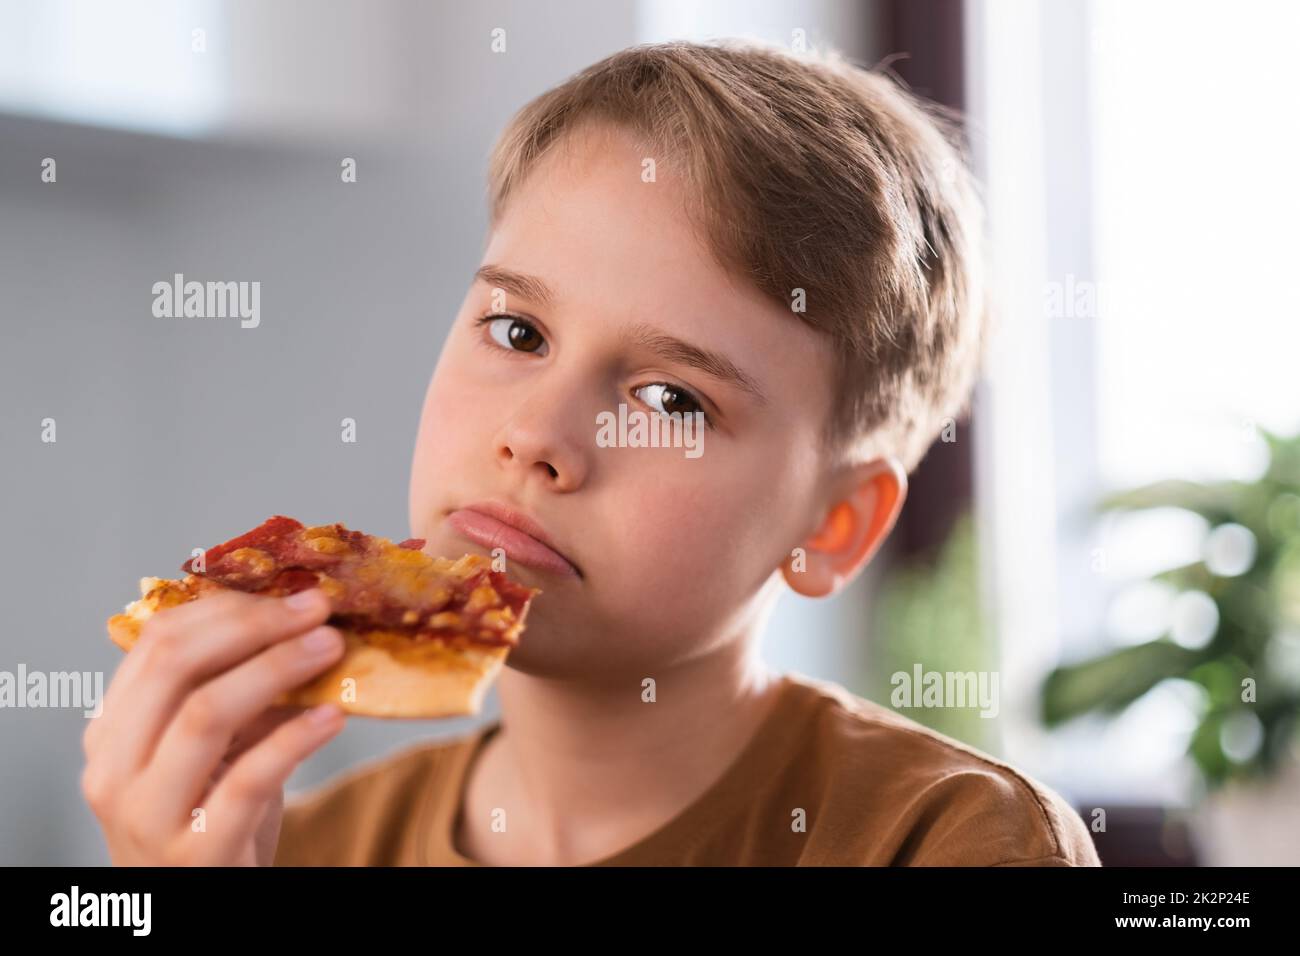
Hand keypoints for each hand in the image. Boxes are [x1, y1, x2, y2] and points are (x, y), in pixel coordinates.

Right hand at [82, 588, 346, 864]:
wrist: (203, 903)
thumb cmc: (210, 818)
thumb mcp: (215, 749)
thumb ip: (238, 690)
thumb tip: (301, 620)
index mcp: (113, 730)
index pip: (156, 642)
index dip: (227, 608)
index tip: (288, 594)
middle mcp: (115, 769)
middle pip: (175, 666)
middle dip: (254, 626)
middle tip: (315, 610)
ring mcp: (149, 814)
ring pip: (206, 714)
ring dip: (278, 668)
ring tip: (330, 647)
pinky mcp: (197, 853)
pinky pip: (249, 778)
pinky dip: (296, 738)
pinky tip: (334, 716)